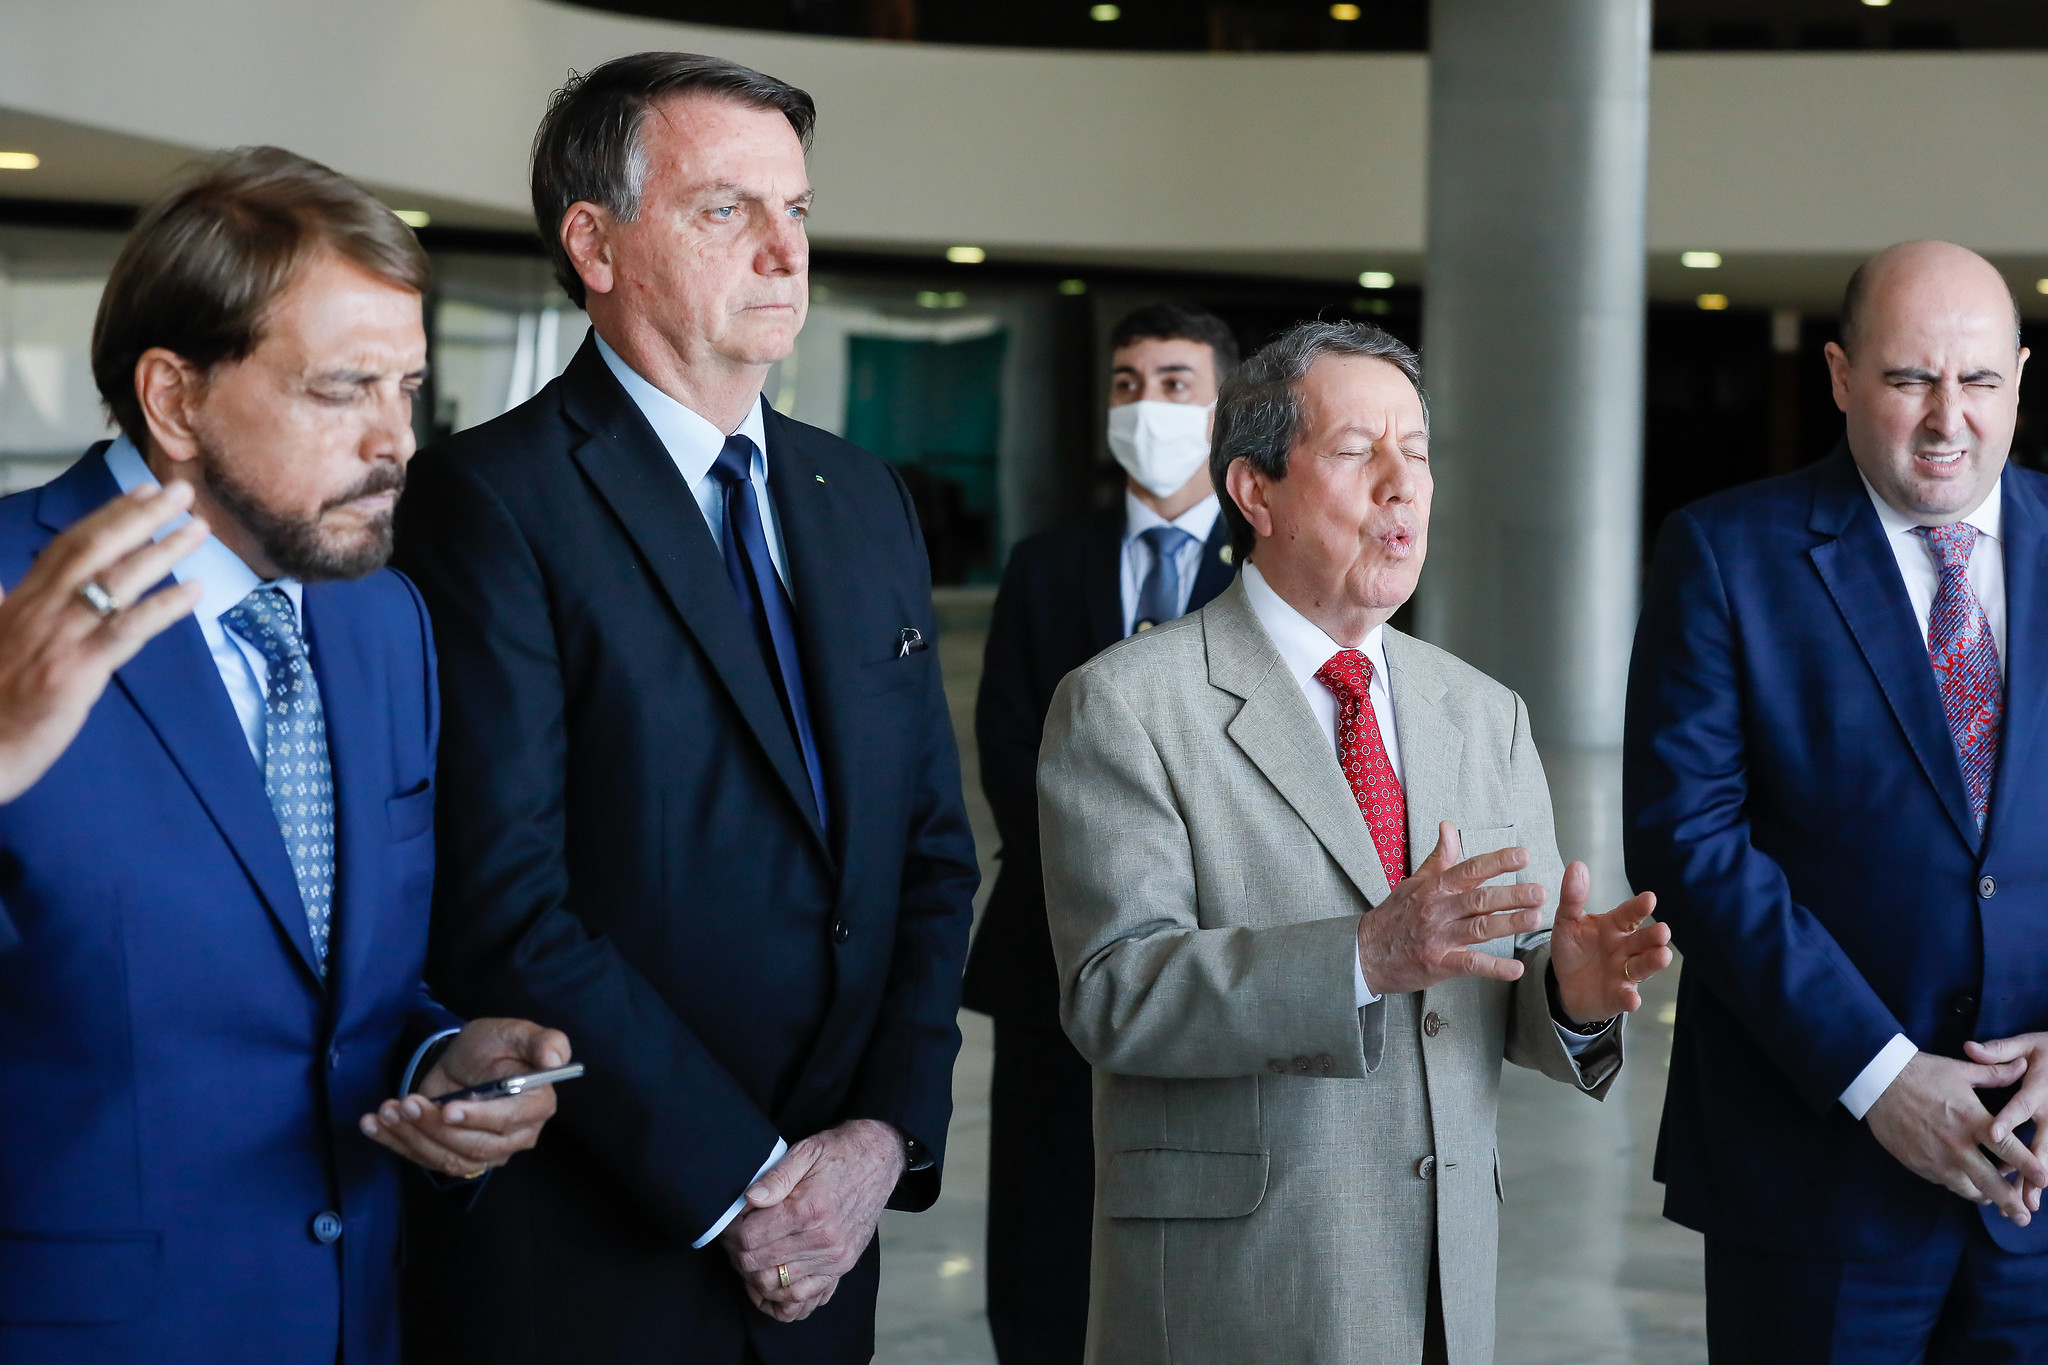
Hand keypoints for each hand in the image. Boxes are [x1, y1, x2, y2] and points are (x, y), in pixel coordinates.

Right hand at [0, 482, 205, 802]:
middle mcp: (38, 610)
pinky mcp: (76, 671)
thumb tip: (1, 587)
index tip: (143, 490)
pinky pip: (126, 629)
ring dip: (161, 550)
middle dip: (139, 516)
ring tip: (199, 529)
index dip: (107, 515)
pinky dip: (163, 606)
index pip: (67, 546)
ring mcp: (59, 638)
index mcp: (19, 602)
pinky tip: (195, 590)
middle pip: (94, 549)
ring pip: (115, 580)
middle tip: (182, 492)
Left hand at [357, 1018, 571, 1179]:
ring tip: (388, 1109)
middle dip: (433, 1126)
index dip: (478, 1118)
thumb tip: (557, 1058)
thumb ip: (541, 1041)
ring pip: (448, 1157)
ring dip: (412, 1136)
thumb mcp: (513, 1032)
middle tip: (405, 1102)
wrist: (462, 1061)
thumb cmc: (493, 1045)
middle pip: (474, 1145)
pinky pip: (426, 1160)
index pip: (509, 1121)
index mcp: (536, 1105)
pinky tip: (375, 1125)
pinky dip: (395, 1144)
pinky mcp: (456, 1158)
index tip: (447, 1109)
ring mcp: (486, 1153)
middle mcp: (516, 1136)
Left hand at [719, 1118, 906, 1322]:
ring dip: (754, 1273)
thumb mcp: (806, 1150)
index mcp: (810, 1208)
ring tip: (750, 1254)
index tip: (730, 1221)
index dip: (731, 1231)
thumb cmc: (839, 1153)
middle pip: (758, 1264)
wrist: (879, 1160)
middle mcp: (824, 1239)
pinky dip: (779, 1295)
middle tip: (734, 1238)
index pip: (750, 1237)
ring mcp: (835, 1258)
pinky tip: (769, 1278)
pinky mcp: (842, 1267)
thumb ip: (776, 1176)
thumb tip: (748, 1199)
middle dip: (737, 1253)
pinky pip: (803, 1298)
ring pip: (775, 1285)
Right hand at [1354, 821, 1546, 995]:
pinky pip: (1470, 964)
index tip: (1522, 856)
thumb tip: (1448, 827)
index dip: (1496, 862)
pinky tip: (1515, 969)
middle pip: (1479, 899)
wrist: (1364, 953)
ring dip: (1509, 923)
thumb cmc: (1393, 917)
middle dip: (1511, 894)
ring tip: (1534, 918)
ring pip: (1479, 928)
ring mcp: (1438, 938)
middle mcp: (1437, 910)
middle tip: (1539, 891)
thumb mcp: (1413, 882)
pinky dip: (1493, 968)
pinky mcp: (1438, 964)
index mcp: (1434, 888)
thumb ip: (1438, 857)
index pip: (1469, 870)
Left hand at [1549, 861, 1669, 1024]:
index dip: (1639, 907)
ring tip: (1663, 956)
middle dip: (1654, 937)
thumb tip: (1577, 865)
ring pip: (1643, 967)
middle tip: (1663, 931)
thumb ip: (1572, 897)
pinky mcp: (1618, 996)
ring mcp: (1624, 973)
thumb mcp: (1567, 921)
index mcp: (1615, 927)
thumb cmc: (1574, 948)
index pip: (1629, 915)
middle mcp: (1626, 948)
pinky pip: (1626, 997)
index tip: (1649, 898)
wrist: (1565, 984)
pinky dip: (1630, 998)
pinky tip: (1632, 998)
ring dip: (1653, 962)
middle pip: (1643, 941)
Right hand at [1865, 1050, 2046, 1223]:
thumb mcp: (1960, 1070)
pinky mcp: (1919, 1164)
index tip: (2045, 1181)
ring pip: (1968, 1189)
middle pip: (1991, 1181)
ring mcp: (1936, 1157)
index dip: (2029, 1167)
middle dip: (2011, 1202)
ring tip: (1996, 1201)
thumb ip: (1995, 1073)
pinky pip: (1945, 1182)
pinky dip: (1959, 1184)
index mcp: (1971, 1119)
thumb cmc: (1921, 1073)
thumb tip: (2023, 1066)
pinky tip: (1965, 1181)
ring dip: (1985, 1196)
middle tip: (2024, 1217)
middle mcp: (1956, 1144)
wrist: (1877, 1081)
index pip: (2008, 1149)